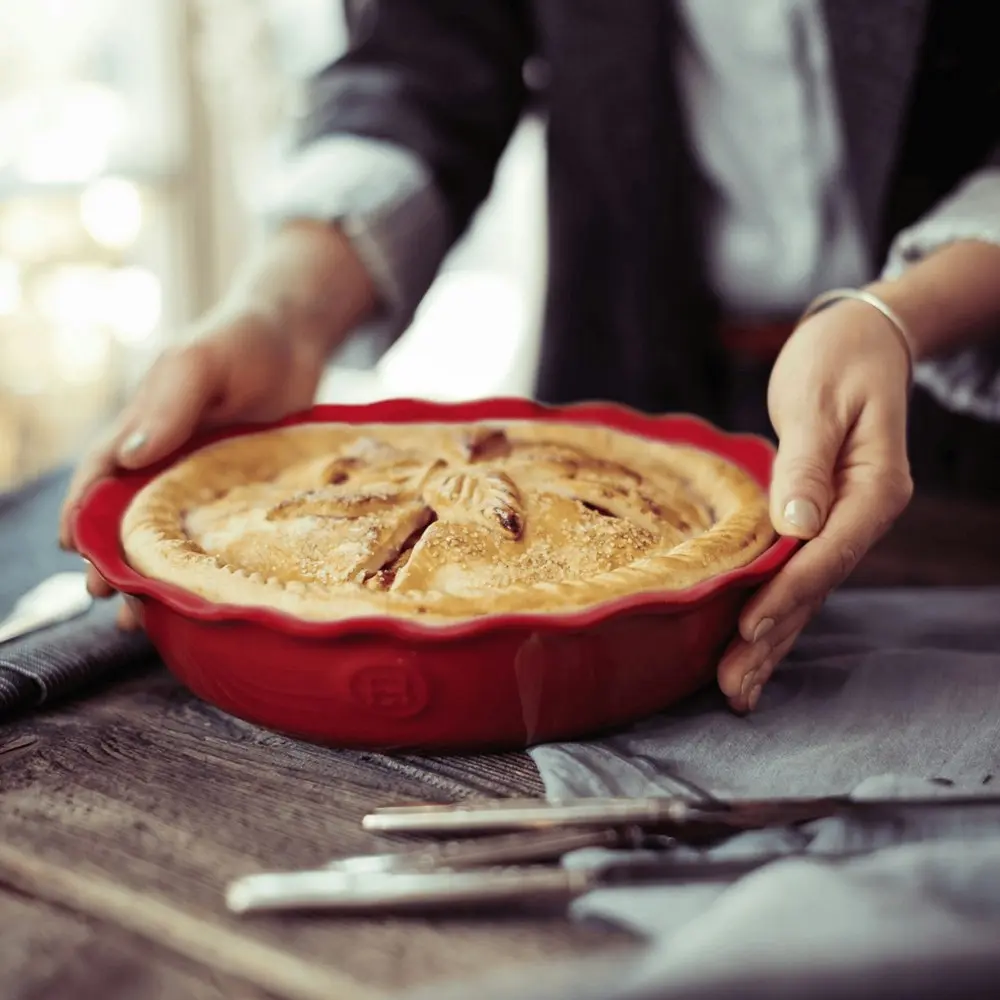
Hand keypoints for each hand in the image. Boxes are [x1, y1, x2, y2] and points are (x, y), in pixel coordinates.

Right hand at [59, 222, 375, 628]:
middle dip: (114, 559)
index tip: (75, 551)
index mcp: (142, 430)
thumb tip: (129, 456)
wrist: (299, 339)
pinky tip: (208, 600)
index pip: (99, 478)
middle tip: (107, 597)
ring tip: (145, 619)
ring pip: (173, 538)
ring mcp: (206, 482)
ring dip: (156, 575)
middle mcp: (167, 462)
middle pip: (130, 520)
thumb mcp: (199, 363)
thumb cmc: (241, 341)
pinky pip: (221, 537)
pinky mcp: (244, 494)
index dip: (83, 515)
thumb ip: (169, 404)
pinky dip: (209, 567)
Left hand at [717, 299, 913, 711]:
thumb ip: (808, 464)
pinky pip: (797, 574)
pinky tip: (753, 644)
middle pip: (814, 588)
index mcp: (873, 489)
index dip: (785, 592)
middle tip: (732, 690)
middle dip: (772, 640)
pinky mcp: (821, 521)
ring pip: (805, 592)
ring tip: (737, 690)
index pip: (826, 552)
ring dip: (772, 641)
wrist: (862, 342)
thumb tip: (796, 525)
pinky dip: (774, 610)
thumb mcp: (821, 402)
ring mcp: (844, 523)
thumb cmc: (838, 360)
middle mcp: (863, 516)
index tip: (747, 628)